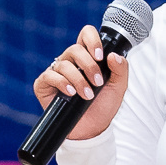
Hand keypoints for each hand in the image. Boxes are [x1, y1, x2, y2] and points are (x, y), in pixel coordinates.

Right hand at [31, 24, 129, 141]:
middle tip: (97, 82)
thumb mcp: (118, 87)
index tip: (100, 56)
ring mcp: (56, 72)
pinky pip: (49, 76)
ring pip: (63, 64)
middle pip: (75, 49)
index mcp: (87, 57)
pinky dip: (62, 83)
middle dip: (88, 66)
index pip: (86, 34)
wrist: (91, 130)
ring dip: (78, 80)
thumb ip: (121, 69)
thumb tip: (113, 55)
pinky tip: (70, 93)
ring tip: (87, 95)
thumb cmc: (103, 107)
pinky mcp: (44, 84)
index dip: (92, 40)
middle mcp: (70, 61)